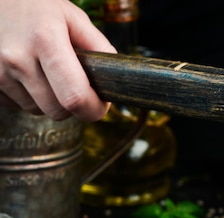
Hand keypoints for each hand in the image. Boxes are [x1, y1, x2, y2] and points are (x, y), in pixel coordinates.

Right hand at [0, 0, 115, 120]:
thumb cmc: (35, 6)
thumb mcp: (72, 17)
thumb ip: (98, 47)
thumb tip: (115, 78)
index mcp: (45, 39)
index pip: (74, 97)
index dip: (93, 109)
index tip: (100, 106)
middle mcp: (17, 57)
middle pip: (58, 110)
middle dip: (74, 105)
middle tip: (76, 86)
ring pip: (37, 110)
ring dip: (49, 100)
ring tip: (46, 72)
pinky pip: (17, 106)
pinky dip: (28, 96)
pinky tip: (27, 73)